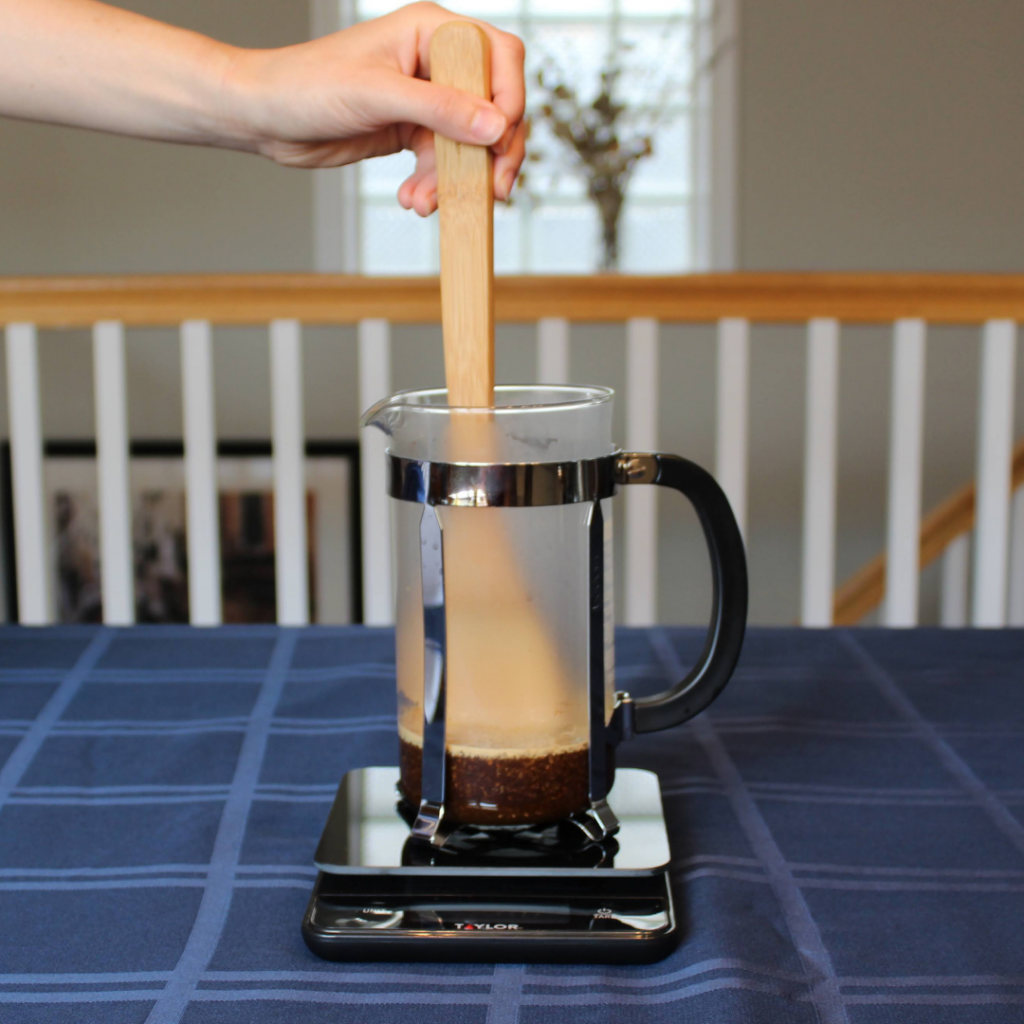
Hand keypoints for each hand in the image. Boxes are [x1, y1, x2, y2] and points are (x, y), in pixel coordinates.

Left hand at [227, 2, 526, 214]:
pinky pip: (444, 162)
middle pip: (494, 106)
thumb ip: (439, 109)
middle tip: (492, 189)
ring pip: (470, 142)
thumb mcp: (377, 95)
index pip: (498, 57)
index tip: (498, 141)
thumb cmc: (307, 86)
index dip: (509, 99)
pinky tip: (414, 200)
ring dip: (457, 179)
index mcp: (430, 32)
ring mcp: (425, 99)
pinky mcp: (412, 131)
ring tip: (427, 202)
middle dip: (492, 152)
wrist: (266, 117)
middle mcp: (434, 63)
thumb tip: (495, 126)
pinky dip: (435, 186)